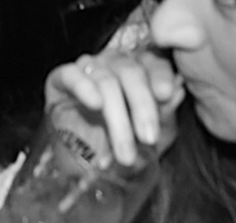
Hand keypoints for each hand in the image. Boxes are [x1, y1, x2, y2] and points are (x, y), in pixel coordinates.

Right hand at [43, 48, 183, 168]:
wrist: (88, 173)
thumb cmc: (126, 148)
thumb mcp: (154, 135)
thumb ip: (164, 112)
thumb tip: (176, 91)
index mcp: (140, 70)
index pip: (153, 62)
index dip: (160, 76)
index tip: (166, 95)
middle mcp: (113, 64)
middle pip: (130, 70)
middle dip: (141, 105)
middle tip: (148, 137)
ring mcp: (86, 69)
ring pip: (105, 79)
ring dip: (117, 117)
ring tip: (125, 151)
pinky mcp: (59, 80)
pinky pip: (71, 74)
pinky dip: (83, 87)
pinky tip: (95, 104)